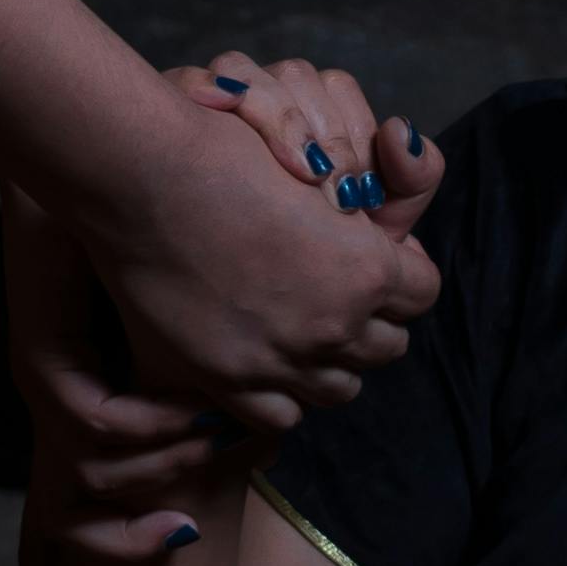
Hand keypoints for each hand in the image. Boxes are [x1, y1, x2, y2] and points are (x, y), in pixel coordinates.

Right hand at [22, 57, 443, 447]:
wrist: (142, 174)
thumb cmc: (226, 149)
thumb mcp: (318, 165)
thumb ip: (363, 211)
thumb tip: (374, 235)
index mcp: (366, 268)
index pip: (424, 291)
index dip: (403, 270)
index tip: (374, 257)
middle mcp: (332, 324)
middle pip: (388, 346)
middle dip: (371, 319)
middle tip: (335, 291)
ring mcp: (278, 360)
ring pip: (340, 388)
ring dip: (332, 361)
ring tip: (302, 329)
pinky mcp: (225, 381)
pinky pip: (280, 416)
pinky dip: (281, 394)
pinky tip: (264, 360)